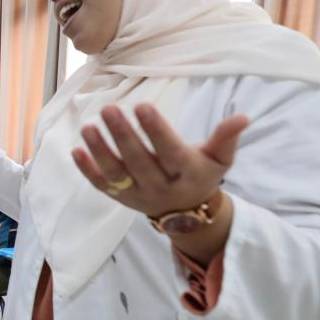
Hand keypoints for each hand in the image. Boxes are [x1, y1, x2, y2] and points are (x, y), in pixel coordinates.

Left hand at [72, 103, 249, 217]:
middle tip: (109, 108)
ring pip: (115, 174)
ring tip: (88, 127)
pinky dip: (87, 170)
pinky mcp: (119, 197)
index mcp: (186, 173)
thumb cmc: (201, 174)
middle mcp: (160, 186)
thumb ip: (226, 138)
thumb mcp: (220, 159)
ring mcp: (137, 194)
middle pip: (138, 161)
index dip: (157, 130)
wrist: (186, 213)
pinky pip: (101, 185)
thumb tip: (243, 116)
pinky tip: (76, 150)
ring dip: (99, 151)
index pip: (170, 151)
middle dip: (123, 135)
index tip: (144, 106)